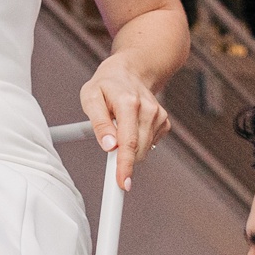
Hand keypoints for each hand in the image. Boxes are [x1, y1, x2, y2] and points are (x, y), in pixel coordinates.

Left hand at [81, 55, 168, 189]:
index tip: (123, 184)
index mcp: (128, 103)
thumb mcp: (90, 97)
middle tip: (113, 164)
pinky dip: (138, 142)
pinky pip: (150, 143)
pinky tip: (131, 126)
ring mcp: (159, 116)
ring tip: (118, 127)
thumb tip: (109, 146)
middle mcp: (148, 109)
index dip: (125, 166)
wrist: (130, 71)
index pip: (128, 142)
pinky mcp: (164, 122)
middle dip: (124, 162)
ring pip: (144, 149)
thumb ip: (98, 122)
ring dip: (129, 149)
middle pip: (138, 150)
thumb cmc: (105, 84)